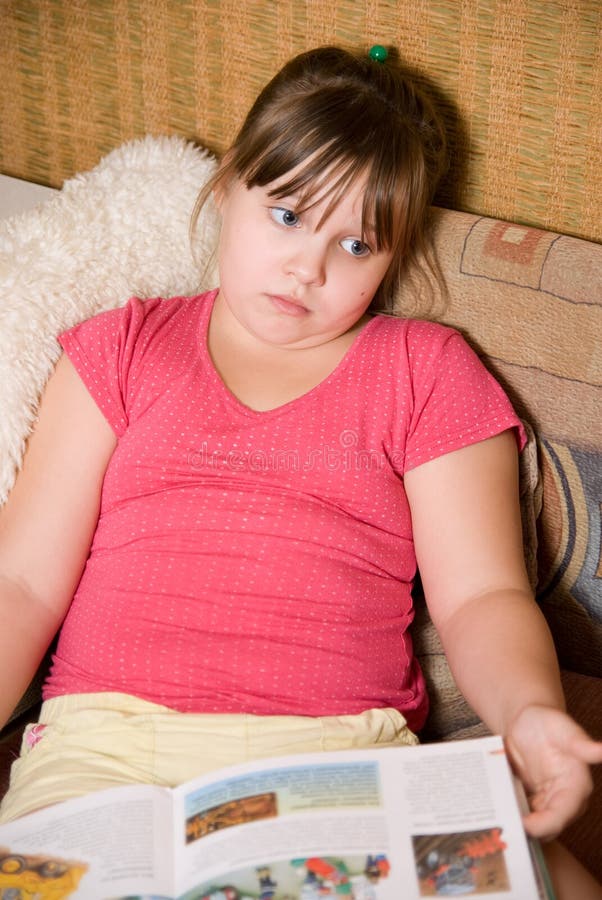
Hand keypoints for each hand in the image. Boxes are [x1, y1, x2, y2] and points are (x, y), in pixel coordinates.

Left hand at [505, 704, 601, 840]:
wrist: (527, 721)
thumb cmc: (547, 721)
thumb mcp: (561, 728)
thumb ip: (580, 743)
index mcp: (576, 785)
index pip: (564, 814)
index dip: (546, 824)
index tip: (526, 825)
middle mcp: (565, 798)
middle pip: (549, 827)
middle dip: (530, 830)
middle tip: (505, 825)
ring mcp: (547, 802)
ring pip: (536, 826)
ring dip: (519, 825)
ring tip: (498, 820)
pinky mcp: (532, 801)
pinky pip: (523, 815)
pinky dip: (512, 815)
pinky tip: (497, 812)